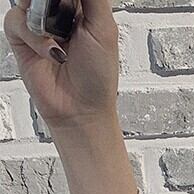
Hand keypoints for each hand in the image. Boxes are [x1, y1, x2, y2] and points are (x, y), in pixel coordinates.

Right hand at [4, 0, 119, 130]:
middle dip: (52, 3)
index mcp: (82, 5)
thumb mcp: (104, 29)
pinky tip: (52, 54)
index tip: (71, 5)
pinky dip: (35, 38)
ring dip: (46, 20)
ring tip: (62, 41)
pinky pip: (17, 20)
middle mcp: (58, 10)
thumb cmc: (98, 77)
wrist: (81, 109)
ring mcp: (38, 21)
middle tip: (66, 20)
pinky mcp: (20, 35)